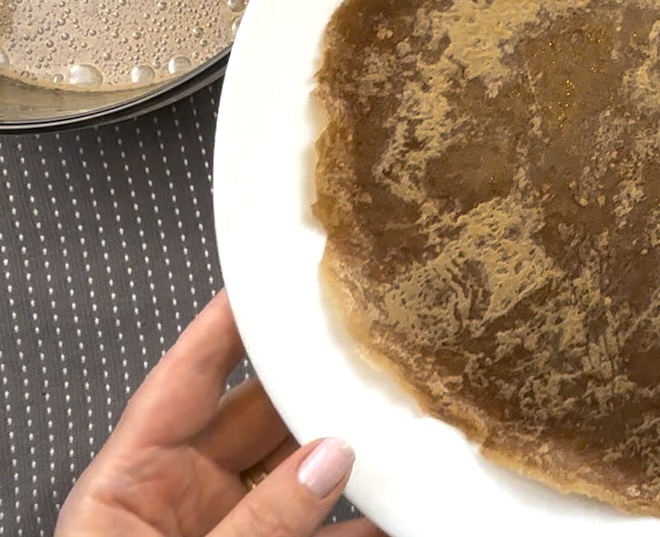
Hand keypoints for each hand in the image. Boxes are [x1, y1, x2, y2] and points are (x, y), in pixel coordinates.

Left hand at [56, 291, 380, 536]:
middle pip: (255, 420)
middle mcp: (180, 499)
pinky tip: (402, 506)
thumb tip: (331, 460)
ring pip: (298, 475)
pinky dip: (365, 519)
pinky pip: (324, 533)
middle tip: (362, 350)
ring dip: (349, 456)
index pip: (182, 381)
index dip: (224, 326)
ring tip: (400, 423)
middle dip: (309, 384)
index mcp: (129, 484)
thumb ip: (258, 521)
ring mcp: (227, 531)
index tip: (267, 277)